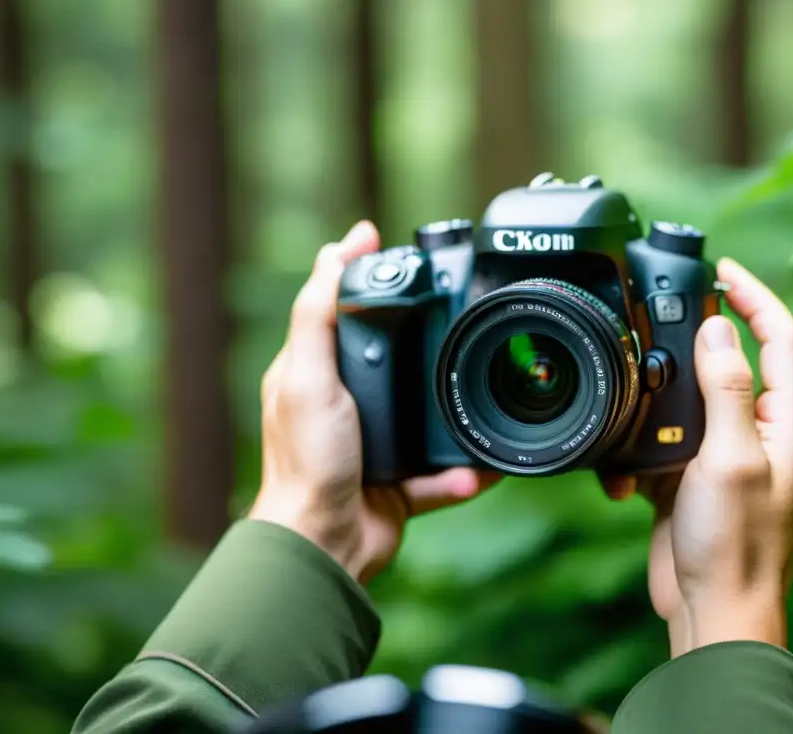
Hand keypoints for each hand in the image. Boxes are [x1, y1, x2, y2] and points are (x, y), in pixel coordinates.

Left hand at [249, 221, 500, 584]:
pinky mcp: (400, 481)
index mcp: (315, 373)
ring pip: (426, 413)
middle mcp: (345, 404)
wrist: (325, 544)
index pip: (342, 311)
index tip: (409, 253)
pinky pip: (441, 470)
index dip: (371, 279)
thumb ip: (319, 314)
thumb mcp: (308, 375)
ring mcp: (375, 443)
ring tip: (485, 393)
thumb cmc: (308, 462)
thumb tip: (339, 247)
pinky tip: (478, 469)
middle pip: (395, 357)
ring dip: (454, 410)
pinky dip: (461, 472)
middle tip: (464, 319)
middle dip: (430, 342)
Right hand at [603, 258, 792, 656]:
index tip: (723, 269)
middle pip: (732, 362)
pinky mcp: (693, 481)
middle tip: (663, 314)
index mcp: (785, 423)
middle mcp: (760, 434)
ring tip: (634, 396)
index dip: (755, 297)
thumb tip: (718, 327)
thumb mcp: (730, 457)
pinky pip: (666, 442)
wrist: (711, 611)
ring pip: (691, 401)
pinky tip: (627, 469)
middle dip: (697, 338)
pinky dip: (642, 446)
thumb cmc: (735, 545)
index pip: (780, 339)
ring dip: (660, 398)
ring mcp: (725, 458)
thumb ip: (726, 388)